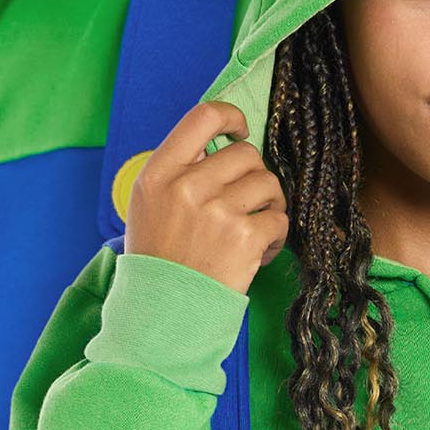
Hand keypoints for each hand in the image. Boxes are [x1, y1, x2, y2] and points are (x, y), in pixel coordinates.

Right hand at [124, 101, 288, 292]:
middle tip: (244, 203)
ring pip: (268, 183)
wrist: (162, 312)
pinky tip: (258, 251)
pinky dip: (275, 236)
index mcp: (159, 173)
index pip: (204, 116)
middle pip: (246, 153)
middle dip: (253, 176)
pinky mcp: (243, 238)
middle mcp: (187, 187)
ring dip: (268, 205)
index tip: (240, 132)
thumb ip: (180, 170)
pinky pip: (279, 219)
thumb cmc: (159, 257)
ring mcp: (216, 211)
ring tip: (252, 228)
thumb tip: (224, 143)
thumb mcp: (150, 204)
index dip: (231, 117)